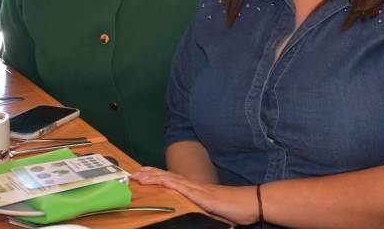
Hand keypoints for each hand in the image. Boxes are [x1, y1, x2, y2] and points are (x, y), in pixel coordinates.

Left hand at [131, 167, 258, 224]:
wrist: (250, 203)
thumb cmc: (232, 208)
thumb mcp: (210, 208)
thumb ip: (197, 206)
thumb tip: (186, 209)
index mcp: (194, 189)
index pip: (170, 179)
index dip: (155, 175)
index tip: (141, 173)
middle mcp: (194, 186)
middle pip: (167, 177)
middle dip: (149, 174)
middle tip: (133, 173)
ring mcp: (199, 189)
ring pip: (173, 180)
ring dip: (155, 177)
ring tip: (141, 176)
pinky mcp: (205, 196)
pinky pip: (187, 189)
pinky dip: (174, 185)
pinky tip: (164, 182)